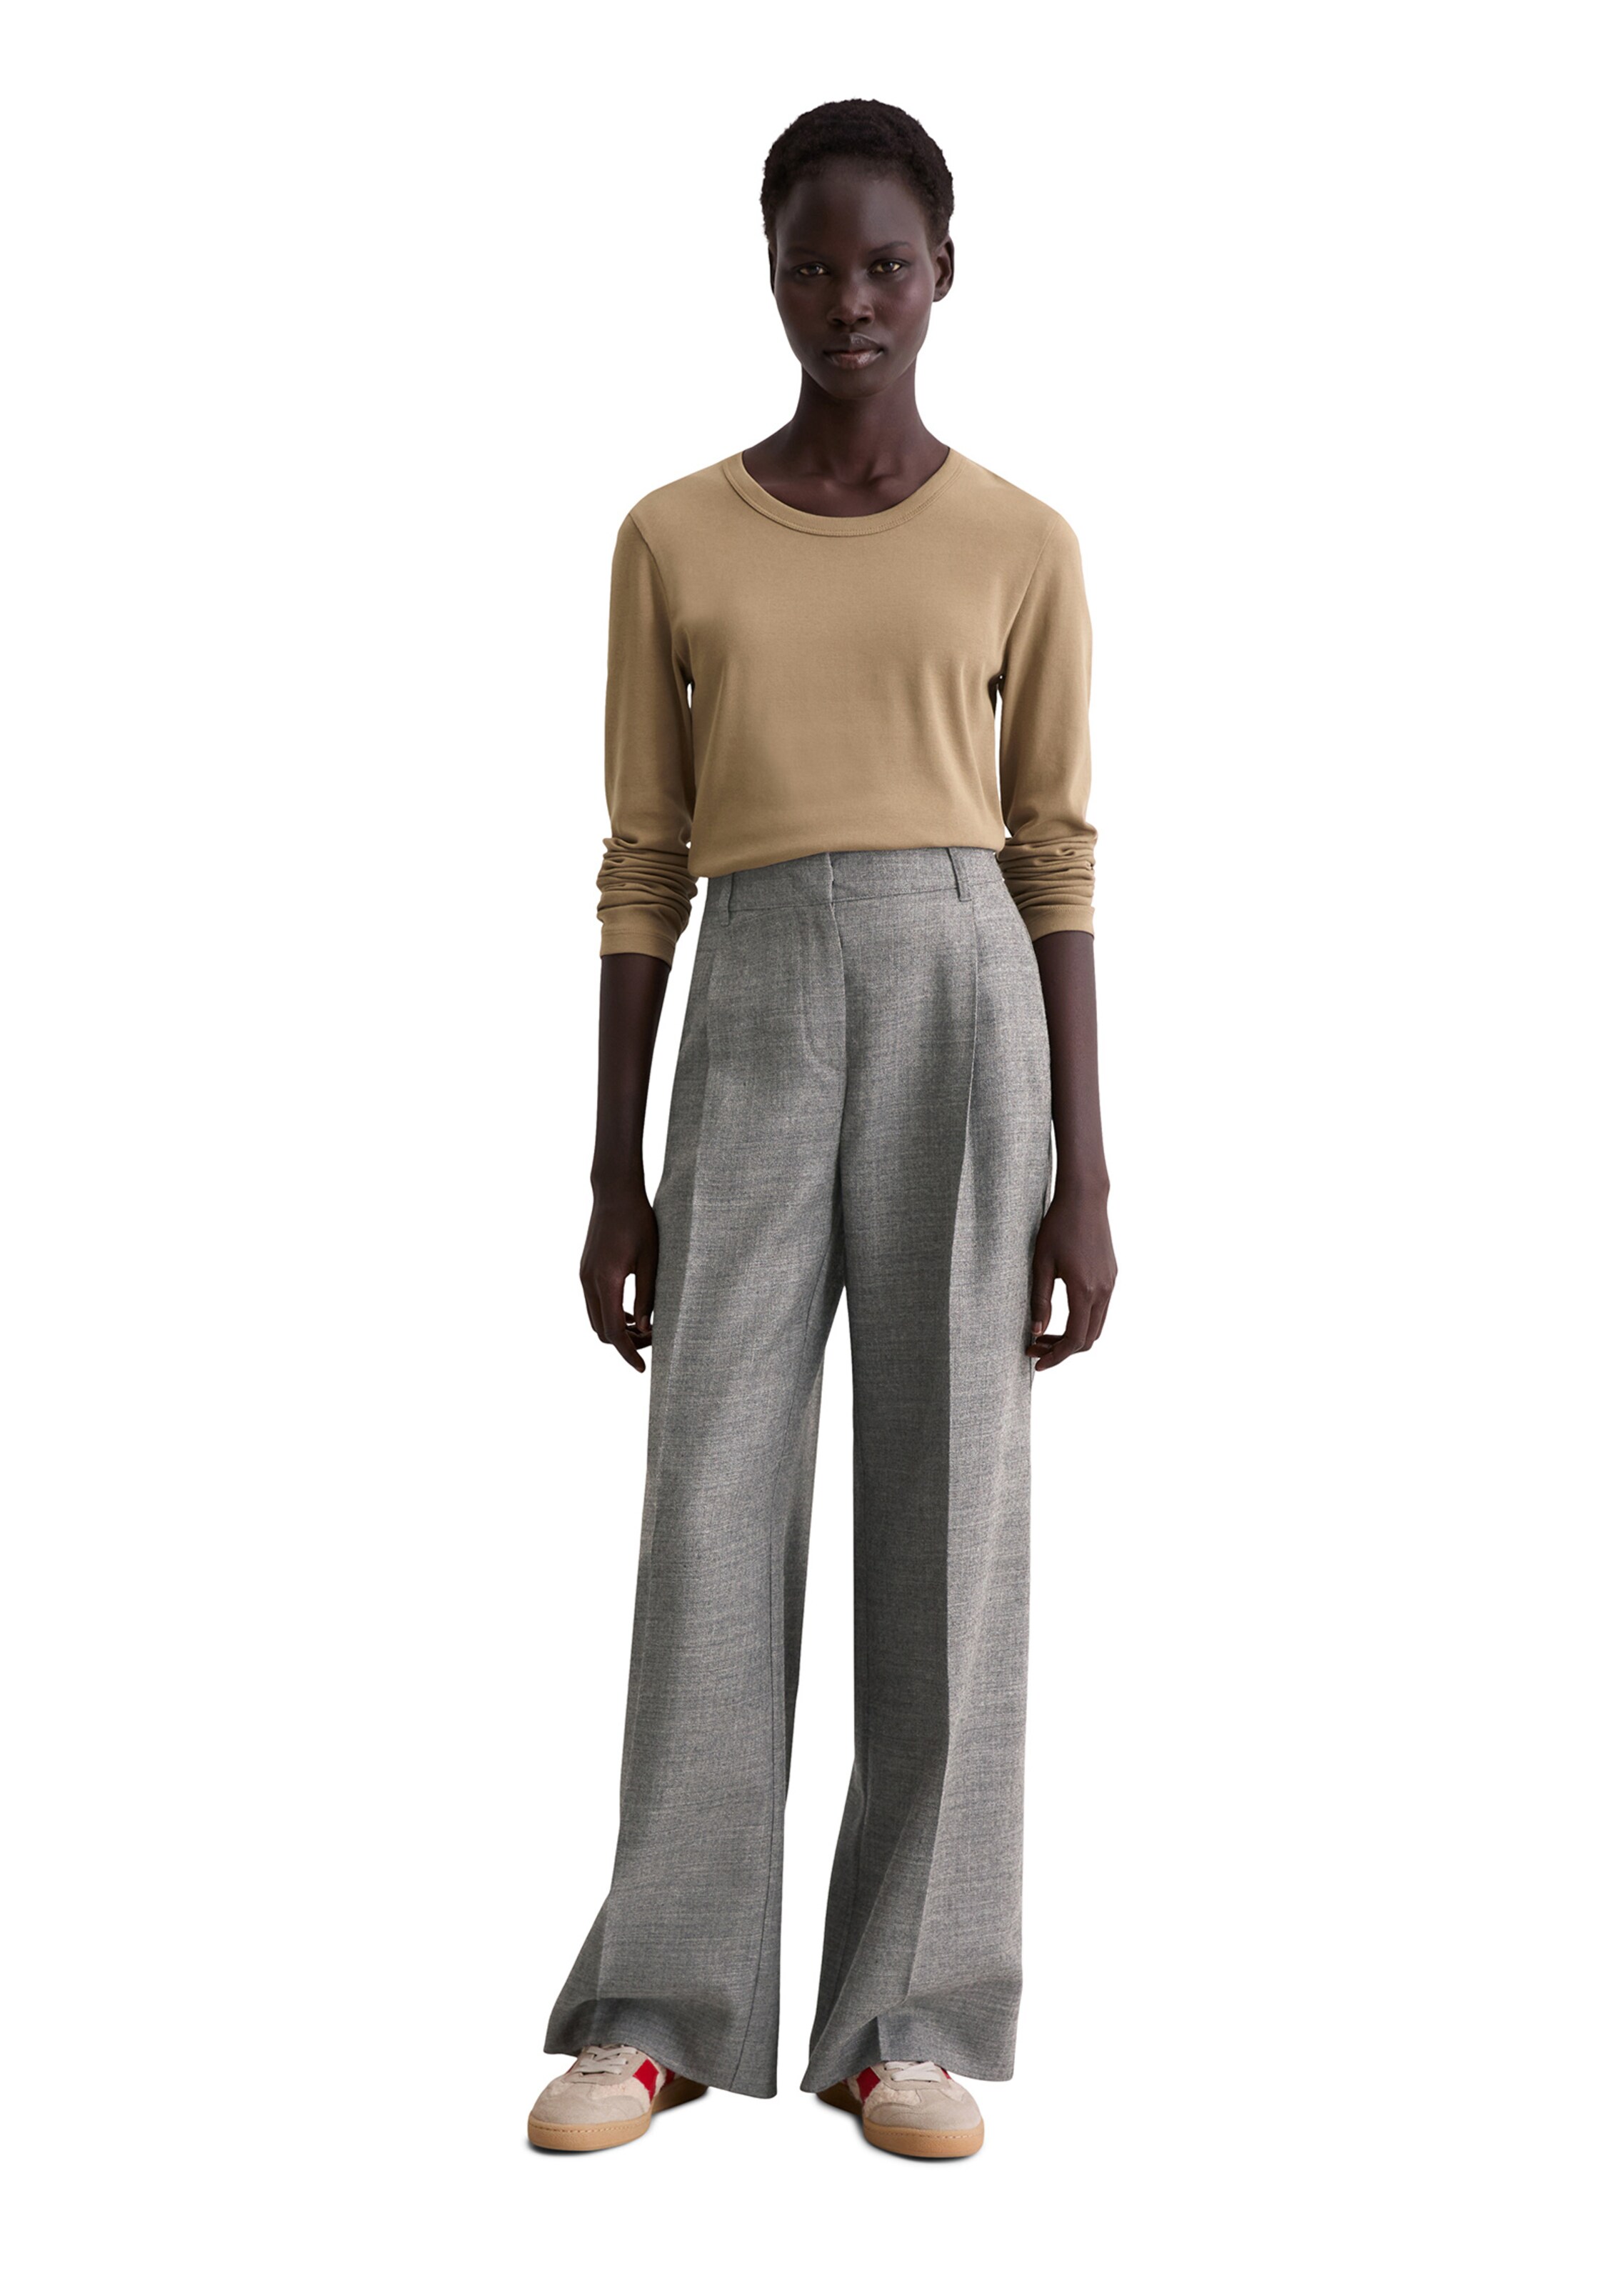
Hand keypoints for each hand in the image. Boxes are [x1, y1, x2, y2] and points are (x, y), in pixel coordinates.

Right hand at [580, 1179, 657, 1371]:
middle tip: (653, 1342)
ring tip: (646, 1328)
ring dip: (618, 1330)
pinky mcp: (585, 1271)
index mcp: (606, 1281)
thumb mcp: (651, 1260)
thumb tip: (648, 1330)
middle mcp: (589, 1282)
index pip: (614, 1331)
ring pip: (596, 1319)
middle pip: (602, 1331)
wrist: (614, 1193)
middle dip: (625, 1344)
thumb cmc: (639, 1222)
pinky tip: (634, 1312)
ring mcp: (584, 1276)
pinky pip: (594, 1304)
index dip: (629, 1353)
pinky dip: (611, 1315)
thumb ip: (648, 1296)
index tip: (643, 1369)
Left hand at [1028, 1185, 1115, 1369]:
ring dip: (1073, 1337)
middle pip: (1088, 1339)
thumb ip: (1039, 1301)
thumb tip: (1036, 1333)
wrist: (1085, 1198)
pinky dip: (1083, 1321)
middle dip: (1062, 1350)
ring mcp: (1111, 1284)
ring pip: (1097, 1326)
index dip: (1056, 1357)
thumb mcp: (1040, 1264)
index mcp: (1084, 1290)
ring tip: (1045, 1335)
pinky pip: (1101, 1310)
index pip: (1075, 1339)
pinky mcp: (1112, 1276)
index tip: (1037, 1364)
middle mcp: (1103, 1291)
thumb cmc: (1058, 1227)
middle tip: (1034, 1348)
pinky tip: (1062, 1316)